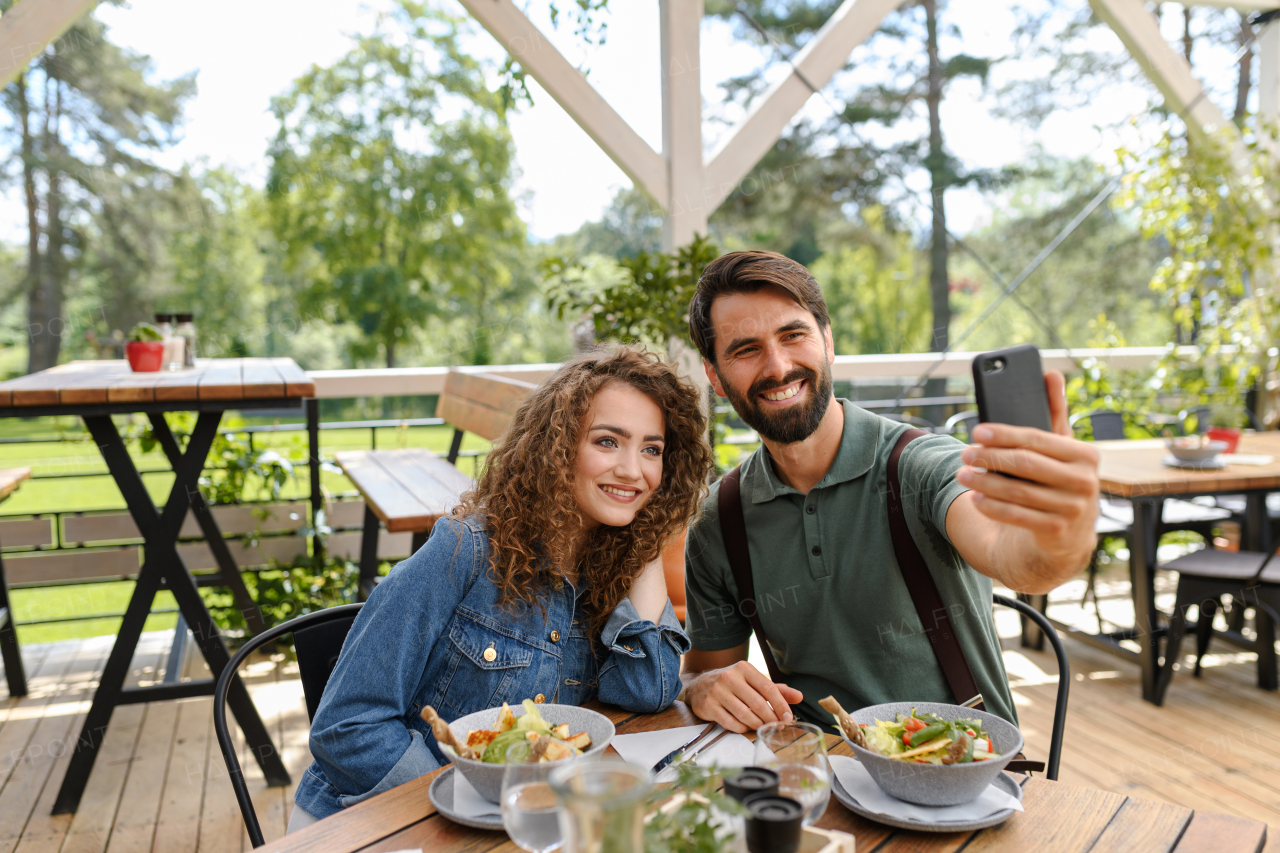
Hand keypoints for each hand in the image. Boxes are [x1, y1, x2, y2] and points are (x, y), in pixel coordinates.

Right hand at [684, 661, 803, 733]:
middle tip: (778, 727)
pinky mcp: (709, 705)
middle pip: (757, 703)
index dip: (781, 705)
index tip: (788, 718)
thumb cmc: (732, 684)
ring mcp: (717, 691)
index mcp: (744, 668)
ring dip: (757, 725)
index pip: (768, 687)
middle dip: (771, 718)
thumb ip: (776, 689)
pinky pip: (730, 722)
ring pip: (744, 714)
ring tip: (763, 728)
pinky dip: (741, 728)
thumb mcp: (753, 681)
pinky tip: (746, 728)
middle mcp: (729, 677)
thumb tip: (799, 697)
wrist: (699, 686)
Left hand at [955, 371, 1098, 568]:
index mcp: (1085, 455)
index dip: (1004, 434)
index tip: (977, 431)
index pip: (1037, 439)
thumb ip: (1055, 413)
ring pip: (1018, 491)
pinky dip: (993, 506)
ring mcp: (1073, 509)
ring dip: (985, 482)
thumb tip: (1050, 374)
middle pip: (1025, 464)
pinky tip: (975, 498)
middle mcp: (1084, 481)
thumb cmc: (1059, 480)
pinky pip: (1017, 516)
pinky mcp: (1058, 532)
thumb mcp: (1060, 449)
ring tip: (962, 474)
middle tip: (964, 453)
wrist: (1069, 535)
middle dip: (990, 457)